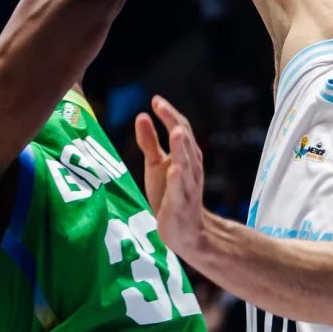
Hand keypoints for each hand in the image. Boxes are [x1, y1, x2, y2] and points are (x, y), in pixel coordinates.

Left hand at [134, 95, 204, 256]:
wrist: (187, 231)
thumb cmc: (170, 194)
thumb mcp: (157, 165)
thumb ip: (150, 141)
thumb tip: (142, 115)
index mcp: (186, 156)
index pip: (180, 129)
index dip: (169, 114)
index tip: (155, 100)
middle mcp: (190, 168)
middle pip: (184, 142)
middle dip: (174, 123)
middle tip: (162, 106)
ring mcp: (186, 187)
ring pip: (186, 164)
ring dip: (181, 148)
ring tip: (175, 131)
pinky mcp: (179, 206)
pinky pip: (180, 191)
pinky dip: (178, 179)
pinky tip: (174, 168)